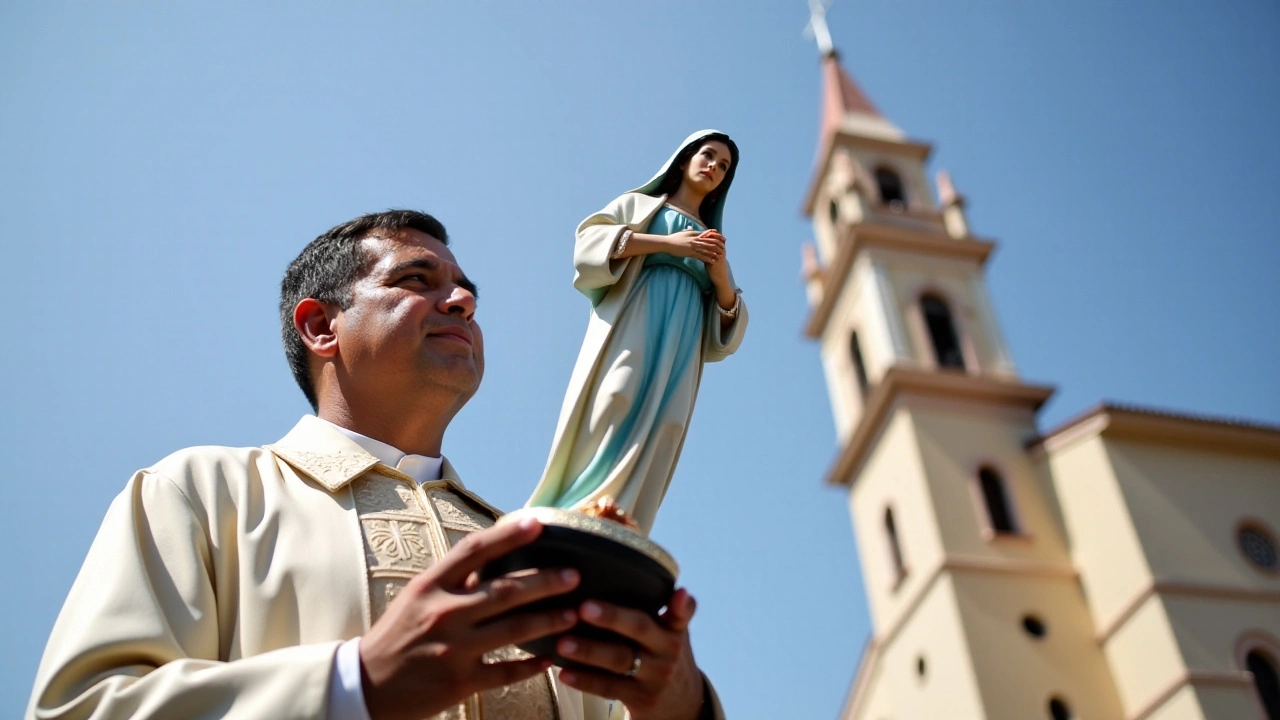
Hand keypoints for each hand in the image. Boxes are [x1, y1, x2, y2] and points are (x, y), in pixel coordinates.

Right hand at [359, 519, 580, 719]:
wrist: (367, 685)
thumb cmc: (398, 635)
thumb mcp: (418, 597)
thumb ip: (453, 578)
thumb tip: (495, 551)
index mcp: (430, 586)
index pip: (474, 551)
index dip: (508, 535)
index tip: (537, 523)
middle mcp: (443, 613)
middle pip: (505, 590)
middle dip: (545, 581)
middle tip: (574, 575)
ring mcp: (453, 649)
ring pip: (514, 630)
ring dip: (548, 620)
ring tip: (573, 614)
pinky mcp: (460, 682)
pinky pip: (506, 672)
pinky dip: (532, 666)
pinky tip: (550, 658)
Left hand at [556, 589, 705, 719]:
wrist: (678, 702)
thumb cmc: (660, 651)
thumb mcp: (669, 629)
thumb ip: (655, 603)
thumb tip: (619, 559)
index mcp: (674, 629)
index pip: (681, 613)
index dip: (682, 604)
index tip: (679, 592)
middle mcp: (668, 650)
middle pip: (640, 629)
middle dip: (612, 618)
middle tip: (584, 608)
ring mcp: (655, 676)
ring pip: (620, 660)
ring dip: (590, 651)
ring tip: (563, 642)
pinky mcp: (640, 699)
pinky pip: (609, 688)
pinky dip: (585, 680)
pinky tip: (564, 672)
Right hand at [664, 229, 724, 262]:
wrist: (667, 243)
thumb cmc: (674, 238)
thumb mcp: (684, 233)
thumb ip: (690, 231)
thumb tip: (694, 229)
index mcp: (694, 234)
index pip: (707, 235)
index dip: (715, 237)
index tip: (721, 239)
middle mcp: (695, 240)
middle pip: (709, 242)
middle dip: (718, 245)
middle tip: (724, 247)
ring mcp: (693, 246)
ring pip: (707, 249)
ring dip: (715, 253)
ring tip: (721, 256)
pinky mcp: (690, 253)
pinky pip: (701, 256)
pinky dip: (708, 258)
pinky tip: (713, 261)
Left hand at [702, 230, 731, 285]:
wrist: (719, 276)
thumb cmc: (714, 266)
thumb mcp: (713, 255)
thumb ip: (709, 249)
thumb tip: (701, 241)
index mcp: (722, 249)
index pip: (718, 238)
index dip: (711, 234)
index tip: (703, 233)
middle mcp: (722, 252)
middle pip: (716, 241)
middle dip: (708, 237)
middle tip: (699, 235)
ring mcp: (720, 257)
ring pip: (714, 247)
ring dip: (705, 244)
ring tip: (697, 242)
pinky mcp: (716, 263)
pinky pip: (710, 256)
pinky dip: (704, 253)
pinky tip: (697, 252)